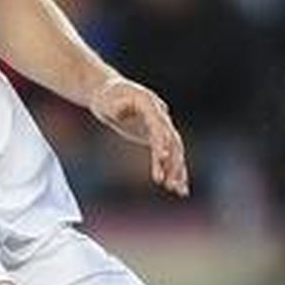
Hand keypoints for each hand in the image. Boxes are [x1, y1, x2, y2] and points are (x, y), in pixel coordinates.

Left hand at [90, 77, 188, 196]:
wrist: (111, 94)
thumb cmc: (107, 98)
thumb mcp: (107, 101)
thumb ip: (116, 107)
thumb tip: (120, 112)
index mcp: (149, 104)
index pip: (158, 124)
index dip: (162, 140)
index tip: (163, 157)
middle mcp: (160, 114)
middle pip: (171, 139)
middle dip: (171, 162)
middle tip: (168, 183)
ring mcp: (161, 125)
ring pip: (174, 149)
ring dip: (176, 169)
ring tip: (177, 190)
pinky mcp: (158, 136)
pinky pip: (169, 154)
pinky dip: (173, 169)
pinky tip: (178, 187)